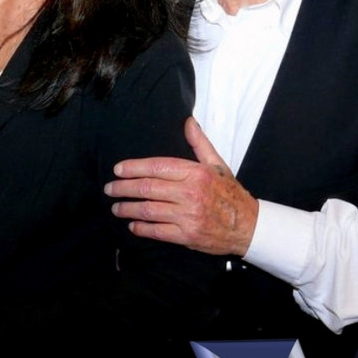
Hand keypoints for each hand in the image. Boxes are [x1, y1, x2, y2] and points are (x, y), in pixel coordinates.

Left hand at [106, 116, 259, 256]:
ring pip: (148, 210)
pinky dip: (141, 228)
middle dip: (124, 188)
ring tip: (116, 207)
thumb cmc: (230, 193)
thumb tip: (188, 121)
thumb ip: (200, 143)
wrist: (248, 226)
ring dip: (127, 209)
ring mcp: (187, 216)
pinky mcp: (187, 235)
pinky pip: (157, 231)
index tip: (118, 170)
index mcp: (195, 173)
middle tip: (110, 189)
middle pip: (147, 188)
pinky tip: (132, 225)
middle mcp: (190, 193)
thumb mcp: (218, 164)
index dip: (134, 168)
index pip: (157, 167)